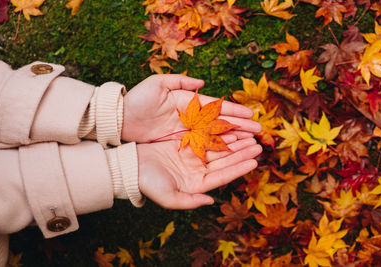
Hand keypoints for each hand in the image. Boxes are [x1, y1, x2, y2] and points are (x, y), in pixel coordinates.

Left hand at [122, 74, 261, 142]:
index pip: (217, 107)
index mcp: (189, 103)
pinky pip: (203, 147)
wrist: (121, 120)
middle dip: (241, 127)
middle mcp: (191, 118)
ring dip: (234, 139)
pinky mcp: (179, 145)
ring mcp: (187, 133)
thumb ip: (180, 81)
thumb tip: (202, 83)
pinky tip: (231, 152)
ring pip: (215, 136)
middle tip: (259, 132)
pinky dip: (217, 148)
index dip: (235, 111)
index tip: (252, 115)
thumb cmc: (138, 101)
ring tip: (252, 143)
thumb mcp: (157, 84)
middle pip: (221, 123)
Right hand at [137, 136, 261, 208]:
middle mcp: (197, 170)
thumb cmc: (147, 183)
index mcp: (196, 184)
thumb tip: (210, 201)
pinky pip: (207, 137)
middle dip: (242, 152)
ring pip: (218, 148)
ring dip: (234, 142)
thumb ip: (189, 202)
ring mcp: (193, 156)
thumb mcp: (168, 197)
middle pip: (224, 160)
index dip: (238, 169)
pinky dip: (219, 133)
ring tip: (250, 135)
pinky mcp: (186, 143)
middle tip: (258, 144)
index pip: (222, 176)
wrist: (130, 165)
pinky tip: (231, 127)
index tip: (254, 162)